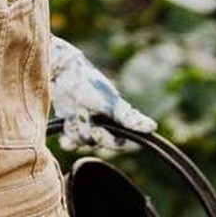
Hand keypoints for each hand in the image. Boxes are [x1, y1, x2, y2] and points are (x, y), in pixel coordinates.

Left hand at [49, 35, 156, 151]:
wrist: (62, 73)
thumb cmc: (89, 85)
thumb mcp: (110, 103)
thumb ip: (129, 119)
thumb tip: (153, 127)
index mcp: (115, 118)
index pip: (119, 141)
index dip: (109, 141)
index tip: (98, 130)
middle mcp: (102, 123)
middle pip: (100, 143)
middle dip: (92, 134)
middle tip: (85, 119)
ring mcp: (86, 124)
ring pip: (85, 142)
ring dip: (78, 131)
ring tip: (75, 113)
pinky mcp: (71, 124)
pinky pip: (71, 143)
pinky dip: (68, 140)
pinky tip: (66, 129)